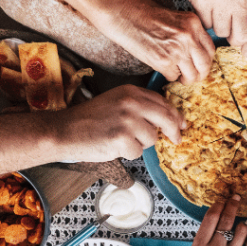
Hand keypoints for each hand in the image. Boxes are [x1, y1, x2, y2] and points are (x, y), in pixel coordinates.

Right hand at [51, 84, 184, 160]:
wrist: (65, 130)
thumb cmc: (89, 120)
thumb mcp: (116, 103)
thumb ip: (140, 107)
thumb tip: (168, 120)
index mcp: (130, 91)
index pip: (162, 102)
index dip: (175, 115)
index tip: (181, 124)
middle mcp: (131, 103)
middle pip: (166, 118)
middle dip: (174, 131)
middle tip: (176, 139)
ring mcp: (128, 120)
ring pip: (152, 138)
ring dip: (140, 144)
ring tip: (120, 139)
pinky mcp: (123, 139)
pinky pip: (138, 152)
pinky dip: (128, 154)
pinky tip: (113, 146)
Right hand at [106, 0, 214, 83]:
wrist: (125, 15)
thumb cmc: (145, 14)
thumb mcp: (176, 17)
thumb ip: (190, 32)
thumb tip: (198, 52)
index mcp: (193, 23)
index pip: (210, 49)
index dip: (206, 61)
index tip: (200, 65)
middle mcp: (188, 36)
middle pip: (205, 65)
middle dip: (200, 74)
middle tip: (192, 76)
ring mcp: (177, 49)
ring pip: (192, 75)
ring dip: (186, 79)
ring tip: (180, 76)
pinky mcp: (164, 61)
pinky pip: (174, 77)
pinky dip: (170, 76)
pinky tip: (164, 68)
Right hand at [191, 194, 246, 245]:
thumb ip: (206, 238)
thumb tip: (217, 213)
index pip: (210, 218)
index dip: (219, 205)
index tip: (224, 200)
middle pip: (226, 219)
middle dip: (233, 205)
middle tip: (237, 198)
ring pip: (242, 229)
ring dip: (245, 227)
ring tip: (242, 232)